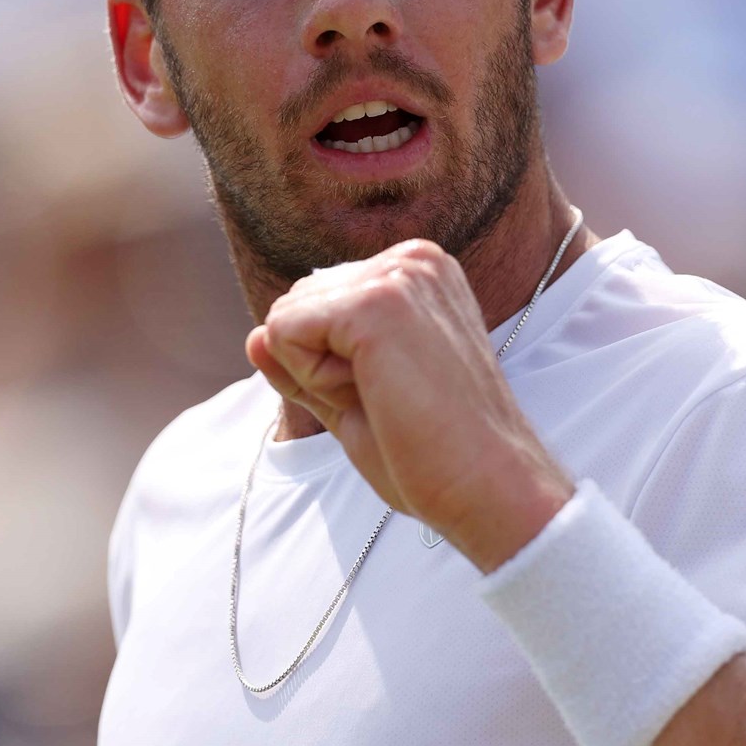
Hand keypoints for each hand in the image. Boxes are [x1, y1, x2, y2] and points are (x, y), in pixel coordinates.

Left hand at [245, 240, 573, 571]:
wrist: (491, 487)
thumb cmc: (433, 453)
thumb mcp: (355, 399)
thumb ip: (305, 364)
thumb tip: (254, 336)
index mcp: (417, 272)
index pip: (316, 304)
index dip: (332, 367)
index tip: (398, 394)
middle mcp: (411, 258)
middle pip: (295, 305)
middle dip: (319, 367)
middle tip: (392, 402)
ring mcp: (397, 273)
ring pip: (286, 319)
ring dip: (318, 376)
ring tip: (389, 399)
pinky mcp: (377, 300)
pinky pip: (283, 332)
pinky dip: (312, 379)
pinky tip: (375, 397)